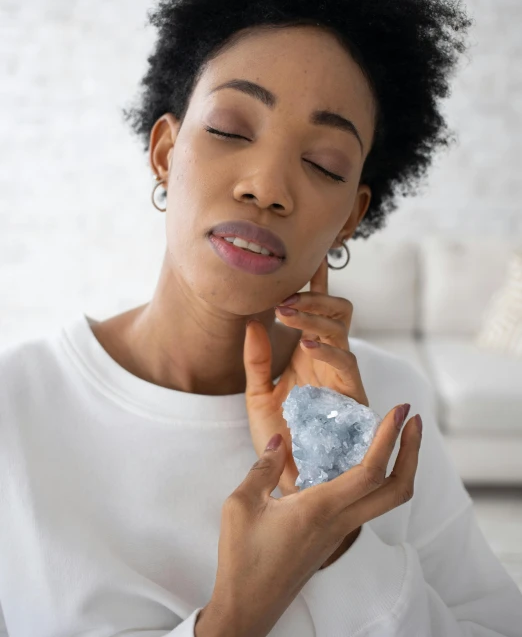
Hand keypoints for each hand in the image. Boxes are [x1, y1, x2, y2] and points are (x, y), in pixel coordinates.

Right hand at [198, 406, 420, 636]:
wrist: (247, 608)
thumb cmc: (242, 560)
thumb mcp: (241, 505)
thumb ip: (262, 467)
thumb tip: (278, 441)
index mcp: (321, 509)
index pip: (370, 472)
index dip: (389, 439)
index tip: (398, 411)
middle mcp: (339, 522)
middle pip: (397, 491)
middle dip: (411, 452)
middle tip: (413, 420)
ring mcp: (340, 532)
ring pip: (386, 500)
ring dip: (399, 466)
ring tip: (393, 434)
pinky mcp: (333, 537)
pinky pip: (365, 505)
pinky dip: (376, 479)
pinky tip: (358, 460)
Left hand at [244, 256, 368, 498]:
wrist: (293, 481)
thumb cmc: (279, 439)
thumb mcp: (257, 396)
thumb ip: (256, 360)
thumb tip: (252, 320)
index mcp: (309, 356)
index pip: (316, 311)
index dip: (316, 283)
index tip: (310, 255)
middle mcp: (329, 361)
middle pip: (339, 312)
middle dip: (317, 297)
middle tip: (284, 296)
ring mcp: (342, 378)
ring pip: (343, 332)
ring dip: (317, 317)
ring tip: (287, 311)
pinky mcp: (352, 399)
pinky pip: (348, 365)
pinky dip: (329, 350)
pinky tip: (306, 344)